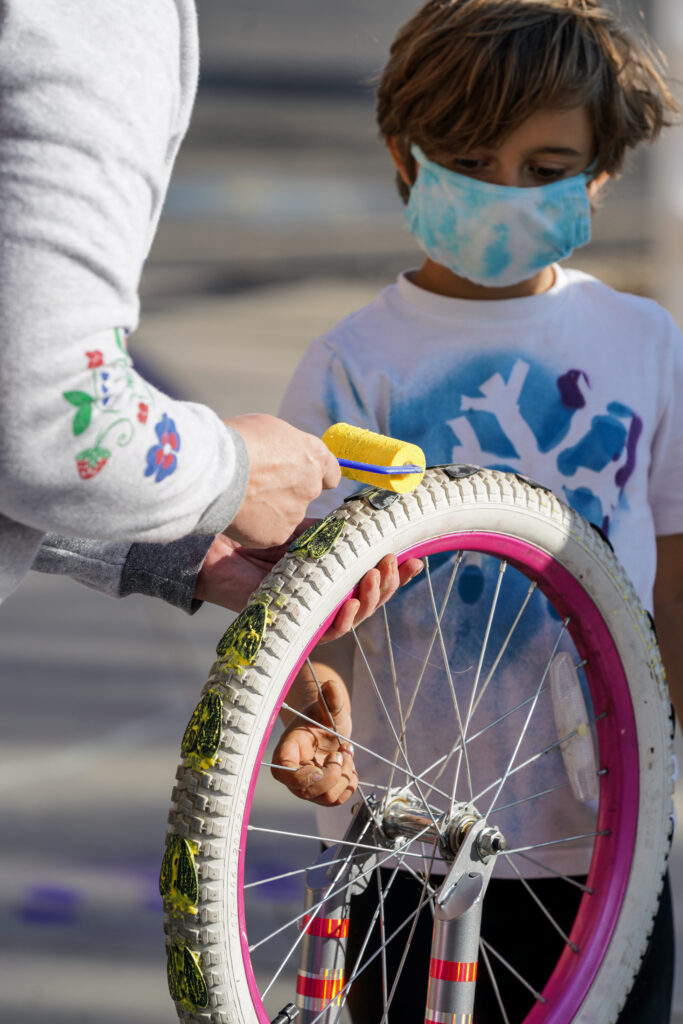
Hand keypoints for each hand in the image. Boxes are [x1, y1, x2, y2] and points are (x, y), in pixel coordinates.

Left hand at [194, 531, 422, 619]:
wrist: (214, 546)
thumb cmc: (254, 535)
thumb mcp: (304, 532)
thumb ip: (335, 534)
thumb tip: (367, 521)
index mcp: (327, 574)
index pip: (369, 578)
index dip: (395, 573)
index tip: (415, 558)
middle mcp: (321, 596)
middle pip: (367, 601)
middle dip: (387, 584)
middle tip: (394, 562)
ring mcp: (307, 612)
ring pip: (352, 618)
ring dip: (372, 599)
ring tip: (376, 576)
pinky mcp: (289, 625)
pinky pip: (324, 633)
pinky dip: (343, 619)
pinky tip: (353, 601)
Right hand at [224, 414, 340, 547]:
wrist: (216, 470)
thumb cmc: (239, 441)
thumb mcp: (271, 430)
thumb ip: (287, 447)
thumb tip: (285, 455)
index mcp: (314, 457)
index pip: (330, 473)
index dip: (315, 474)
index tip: (301, 475)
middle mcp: (311, 487)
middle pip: (303, 494)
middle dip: (285, 491)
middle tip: (256, 484)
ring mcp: (295, 514)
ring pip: (284, 514)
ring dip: (268, 508)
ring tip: (241, 497)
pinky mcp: (277, 535)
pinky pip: (267, 531)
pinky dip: (254, 526)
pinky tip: (237, 513)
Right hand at [271, 678, 357, 805]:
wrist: (329, 729)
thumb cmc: (322, 718)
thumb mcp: (328, 708)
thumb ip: (330, 699)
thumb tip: (330, 685)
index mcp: (287, 750)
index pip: (283, 772)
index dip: (302, 776)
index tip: (326, 763)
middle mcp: (294, 773)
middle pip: (308, 791)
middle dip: (334, 773)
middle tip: (343, 750)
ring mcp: (308, 787)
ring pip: (326, 798)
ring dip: (344, 776)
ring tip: (346, 754)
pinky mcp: (322, 794)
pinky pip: (337, 800)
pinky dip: (349, 784)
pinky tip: (349, 767)